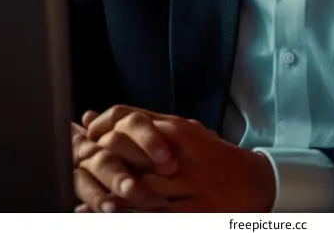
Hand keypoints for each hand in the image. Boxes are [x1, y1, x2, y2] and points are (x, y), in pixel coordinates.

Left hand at [82, 105, 276, 211]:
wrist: (254, 180)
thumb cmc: (211, 156)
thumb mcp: (180, 130)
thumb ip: (139, 123)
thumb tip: (91, 115)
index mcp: (174, 128)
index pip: (127, 119)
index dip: (99, 130)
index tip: (82, 142)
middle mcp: (178, 151)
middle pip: (127, 151)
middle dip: (99, 163)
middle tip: (79, 172)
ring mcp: (187, 181)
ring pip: (140, 187)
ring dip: (110, 196)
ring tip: (86, 205)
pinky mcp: (196, 209)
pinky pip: (159, 216)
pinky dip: (135, 218)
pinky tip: (114, 219)